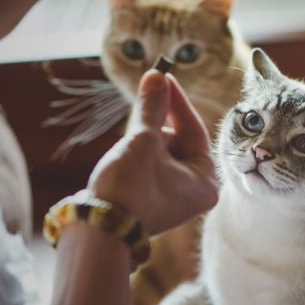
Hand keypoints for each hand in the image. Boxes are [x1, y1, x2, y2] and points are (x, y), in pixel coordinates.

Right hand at [88, 70, 218, 235]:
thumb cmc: (129, 188)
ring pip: (161, 152)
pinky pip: (150, 166)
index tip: (162, 75)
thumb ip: (153, 106)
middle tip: (142, 103)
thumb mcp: (143, 140)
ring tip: (128, 145)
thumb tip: (157, 75)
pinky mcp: (152, 199)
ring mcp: (173, 197)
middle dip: (156, 123)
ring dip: (144, 139)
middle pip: (178, 140)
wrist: (99, 229)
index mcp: (206, 181)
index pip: (194, 129)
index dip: (176, 100)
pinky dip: (138, 154)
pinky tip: (123, 156)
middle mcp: (195, 192)